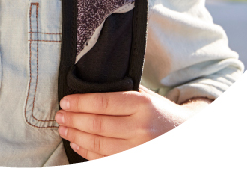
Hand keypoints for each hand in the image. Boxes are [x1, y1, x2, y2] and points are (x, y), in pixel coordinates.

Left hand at [55, 86, 210, 159]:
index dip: (80, 103)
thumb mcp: (146, 95)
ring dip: (77, 137)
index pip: (103, 102)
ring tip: (64, 130)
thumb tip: (89, 84)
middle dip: (74, 120)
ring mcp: (138, 148)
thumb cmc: (162, 113)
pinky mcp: (136, 161)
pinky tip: (77, 145)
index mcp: (141, 104)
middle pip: (98, 124)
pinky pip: (105, 159)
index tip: (64, 102)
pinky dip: (88, 153)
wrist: (187, 136)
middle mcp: (140, 127)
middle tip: (59, 116)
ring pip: (99, 144)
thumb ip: (123, 90)